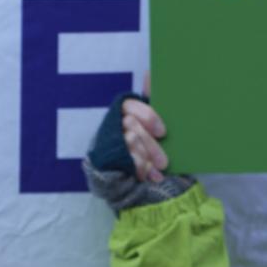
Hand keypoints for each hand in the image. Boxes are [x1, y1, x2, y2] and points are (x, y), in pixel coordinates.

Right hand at [84, 96, 191, 212]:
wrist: (146, 192)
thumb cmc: (153, 156)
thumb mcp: (156, 131)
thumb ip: (153, 105)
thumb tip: (149, 73)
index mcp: (125, 115)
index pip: (130, 106)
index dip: (147, 116)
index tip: (163, 132)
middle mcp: (112, 127)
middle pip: (130, 125)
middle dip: (150, 144)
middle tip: (165, 161)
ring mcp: (106, 144)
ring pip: (128, 142)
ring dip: (146, 157)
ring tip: (159, 170)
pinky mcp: (102, 162)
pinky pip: (123, 159)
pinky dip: (139, 168)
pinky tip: (150, 176)